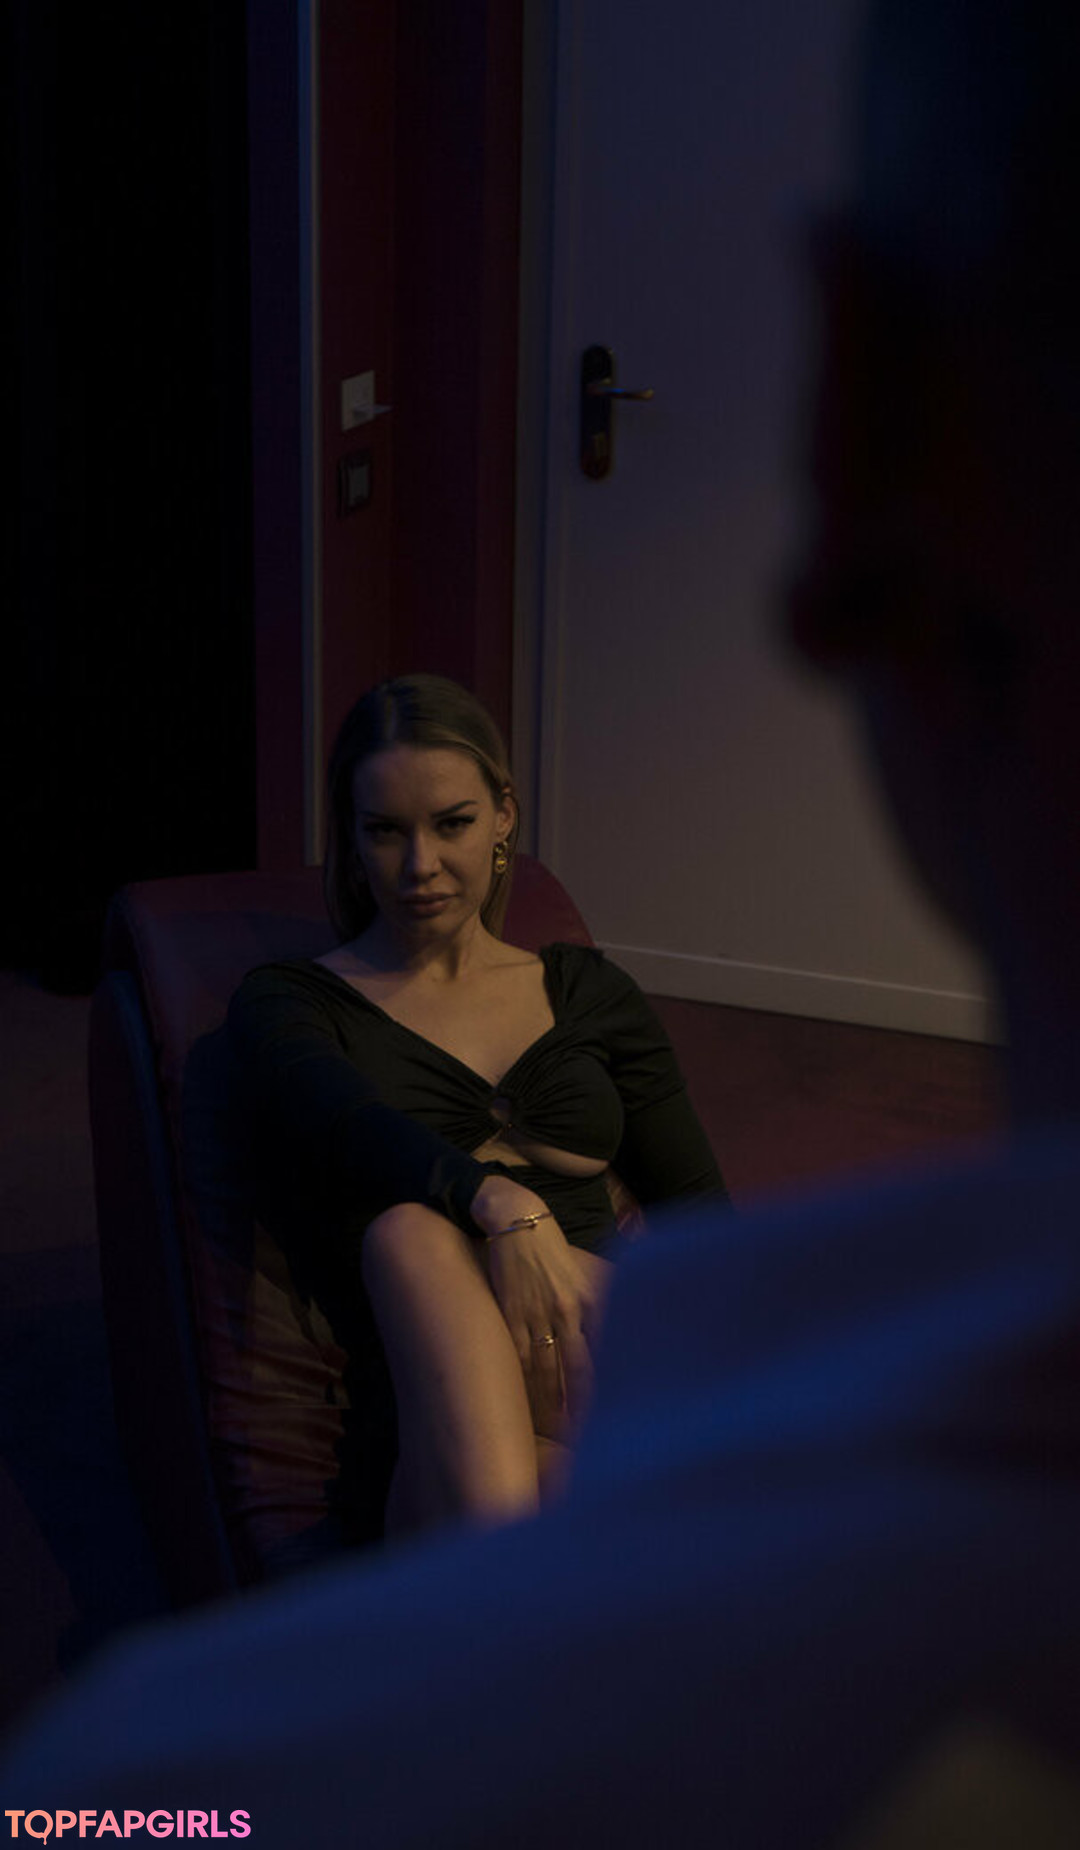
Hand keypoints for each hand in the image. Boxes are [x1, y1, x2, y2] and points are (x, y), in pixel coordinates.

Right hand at [469, 1175, 605, 1437]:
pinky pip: (520, 1358)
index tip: (620, 1418)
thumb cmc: (554, 1249)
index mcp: (592, 1301)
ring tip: (561, 1440)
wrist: (516, 1219)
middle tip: (593, 1442)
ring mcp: (537, 1315)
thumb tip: (624, 1333)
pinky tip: (528, 1410)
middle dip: (585, 1408)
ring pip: (548, 1372)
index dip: (612, 1389)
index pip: (606, 1354)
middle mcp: (569, 1311)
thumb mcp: (588, 1273)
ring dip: (554, 1407)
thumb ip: (601, 1305)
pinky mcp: (511, 1315)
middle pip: (580, 1371)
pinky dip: (525, 1385)